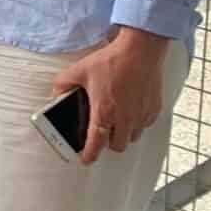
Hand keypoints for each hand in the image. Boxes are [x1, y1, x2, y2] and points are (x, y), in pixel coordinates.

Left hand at [50, 26, 171, 166]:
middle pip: (117, 146)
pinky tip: (129, 110)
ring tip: (115, 121)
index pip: (96, 143)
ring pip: (132, 137)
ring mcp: (141, 115)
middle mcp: (125, 118)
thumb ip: (62, 86)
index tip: (85, 159)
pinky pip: (144, 125)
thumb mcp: (78, 71)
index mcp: (104, 112)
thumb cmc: (111, 61)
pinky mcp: (154, 109)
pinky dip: (136, 123)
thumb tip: (56, 96)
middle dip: (107, 143)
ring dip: (123, 134)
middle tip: (100, 133)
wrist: (140, 50)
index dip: (89, 155)